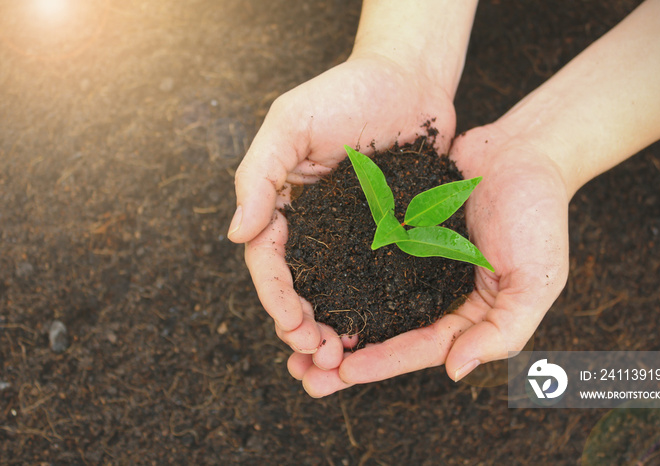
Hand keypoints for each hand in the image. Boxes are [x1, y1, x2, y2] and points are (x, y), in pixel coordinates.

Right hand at [229, 53, 458, 363]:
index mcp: (284, 205)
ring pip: (336, 293)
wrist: (410, 80)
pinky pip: (379, 278)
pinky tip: (379, 334)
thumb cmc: (346, 91)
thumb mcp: (290, 123)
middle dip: (303, 327)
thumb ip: (259, 175)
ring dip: (333, 329)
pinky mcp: (391, 234)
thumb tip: (236, 234)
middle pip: (300, 288)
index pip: (269, 261)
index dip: (277, 299)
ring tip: (342, 359)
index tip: (292, 329)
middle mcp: (315, 227)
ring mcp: (353, 234)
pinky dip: (373, 310)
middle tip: (320, 357)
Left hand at [289, 123, 570, 395]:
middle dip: (344, 356)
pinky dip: (336, 271)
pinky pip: (363, 253)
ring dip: (331, 319)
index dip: (383, 363)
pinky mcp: (396, 229)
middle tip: (300, 372)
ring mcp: (413, 261)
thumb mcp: (537, 281)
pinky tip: (304, 279)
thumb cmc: (540, 215)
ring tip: (290, 333)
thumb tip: (454, 371)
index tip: (342, 373)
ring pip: (366, 297)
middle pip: (385, 332)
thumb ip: (503, 331)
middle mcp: (434, 292)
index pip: (421, 347)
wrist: (524, 151)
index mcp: (466, 313)